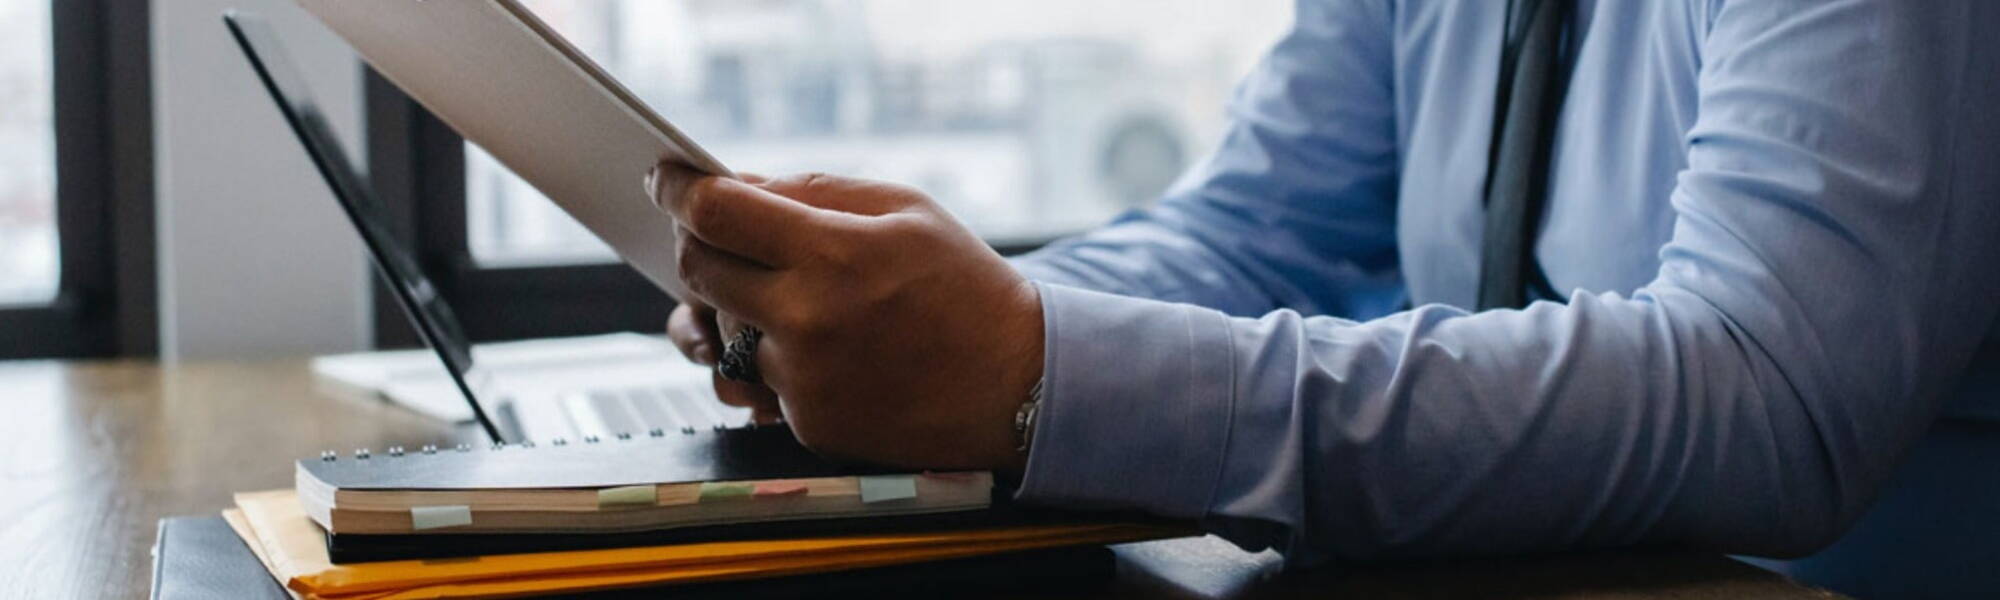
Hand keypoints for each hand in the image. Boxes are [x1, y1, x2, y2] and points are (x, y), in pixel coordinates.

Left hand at [648, 167, 1042, 473]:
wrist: (1019, 385)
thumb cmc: (966, 288)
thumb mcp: (906, 209)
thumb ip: (814, 191)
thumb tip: (737, 184)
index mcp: (833, 253)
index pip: (715, 212)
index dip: (678, 188)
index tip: (666, 179)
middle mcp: (807, 320)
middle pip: (698, 270)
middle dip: (696, 243)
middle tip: (715, 233)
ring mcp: (803, 380)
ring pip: (717, 333)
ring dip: (731, 307)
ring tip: (780, 295)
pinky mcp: (807, 424)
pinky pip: (756, 381)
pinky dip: (775, 359)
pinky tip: (822, 348)